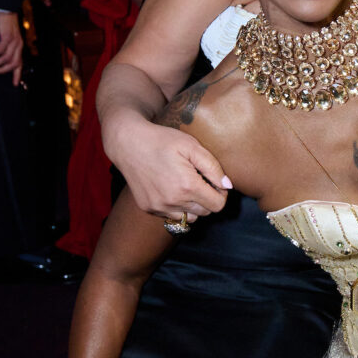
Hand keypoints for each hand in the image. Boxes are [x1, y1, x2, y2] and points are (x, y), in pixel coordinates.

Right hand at [0, 11, 22, 85]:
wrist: (5, 8)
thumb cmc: (4, 23)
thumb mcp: (6, 36)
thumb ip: (5, 46)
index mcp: (19, 46)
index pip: (19, 63)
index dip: (17, 75)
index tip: (14, 85)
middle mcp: (19, 45)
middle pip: (13, 64)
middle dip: (2, 70)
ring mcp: (14, 41)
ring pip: (6, 59)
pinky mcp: (7, 37)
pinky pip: (0, 50)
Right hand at [113, 120, 230, 219]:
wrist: (128, 143)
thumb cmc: (162, 140)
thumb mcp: (192, 146)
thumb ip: (213, 167)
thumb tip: (228, 186)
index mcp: (187, 186)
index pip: (217, 205)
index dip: (221, 194)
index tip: (215, 182)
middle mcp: (173, 201)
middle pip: (205, 212)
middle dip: (208, 199)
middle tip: (201, 181)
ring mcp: (159, 207)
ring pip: (190, 217)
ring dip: (194, 206)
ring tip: (187, 186)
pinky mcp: (148, 208)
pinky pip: (172, 215)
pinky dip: (177, 207)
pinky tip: (171, 188)